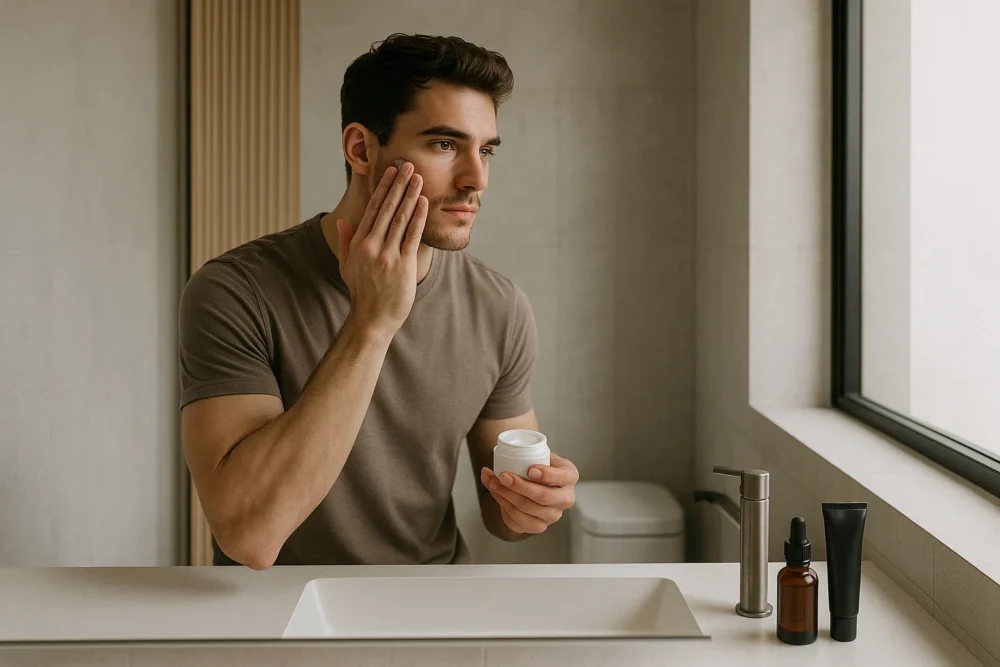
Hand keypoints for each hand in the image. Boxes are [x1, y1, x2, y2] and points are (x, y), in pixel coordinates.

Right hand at [336, 162, 428, 339]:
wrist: (372, 318)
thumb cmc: (362, 292)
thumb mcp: (347, 266)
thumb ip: (346, 241)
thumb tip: (342, 220)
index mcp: (359, 243)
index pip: (373, 209)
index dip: (383, 188)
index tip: (391, 172)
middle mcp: (372, 246)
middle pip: (388, 208)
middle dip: (399, 184)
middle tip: (407, 165)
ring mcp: (388, 255)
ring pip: (401, 218)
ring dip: (411, 195)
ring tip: (418, 178)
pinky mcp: (403, 264)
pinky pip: (412, 236)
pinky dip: (419, 217)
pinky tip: (424, 202)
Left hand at [479, 454, 578, 534]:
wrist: (538, 481)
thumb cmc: (539, 464)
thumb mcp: (543, 453)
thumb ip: (532, 451)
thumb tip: (508, 450)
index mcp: (570, 477)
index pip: (561, 477)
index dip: (546, 475)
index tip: (529, 469)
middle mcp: (565, 499)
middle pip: (543, 497)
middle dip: (520, 486)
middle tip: (503, 475)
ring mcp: (552, 516)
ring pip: (527, 510)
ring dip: (505, 496)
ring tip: (491, 482)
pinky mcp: (538, 526)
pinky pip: (517, 521)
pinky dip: (502, 506)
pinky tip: (495, 493)